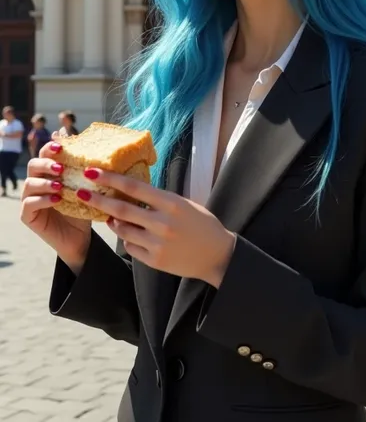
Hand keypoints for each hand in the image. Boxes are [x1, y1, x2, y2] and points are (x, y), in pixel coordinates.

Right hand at [20, 141, 91, 274]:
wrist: (81, 237)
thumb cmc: (83, 208)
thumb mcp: (86, 186)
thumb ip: (82, 166)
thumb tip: (87, 145)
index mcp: (49, 172)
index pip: (45, 154)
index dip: (50, 147)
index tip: (61, 147)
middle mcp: (37, 182)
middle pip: (33, 165)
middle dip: (46, 164)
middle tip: (61, 169)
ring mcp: (29, 199)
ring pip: (29, 183)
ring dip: (45, 183)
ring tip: (61, 186)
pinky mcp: (27, 216)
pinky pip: (28, 204)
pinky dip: (41, 200)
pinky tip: (56, 200)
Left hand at [76, 170, 235, 286]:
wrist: (217, 255)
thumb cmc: (201, 224)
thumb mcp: (183, 204)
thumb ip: (158, 199)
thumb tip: (130, 190)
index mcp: (171, 203)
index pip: (134, 187)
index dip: (110, 179)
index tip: (93, 171)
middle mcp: (162, 223)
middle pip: (121, 209)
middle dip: (98, 199)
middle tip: (81, 191)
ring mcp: (157, 243)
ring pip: (123, 229)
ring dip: (112, 221)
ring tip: (107, 215)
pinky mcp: (154, 260)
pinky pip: (131, 246)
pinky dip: (127, 238)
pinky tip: (131, 233)